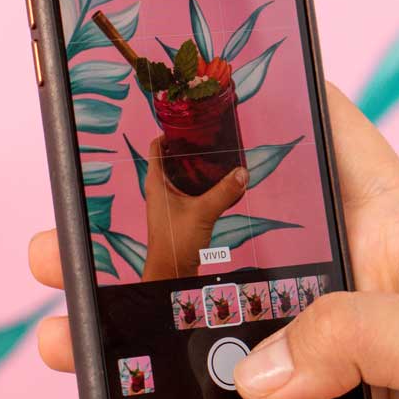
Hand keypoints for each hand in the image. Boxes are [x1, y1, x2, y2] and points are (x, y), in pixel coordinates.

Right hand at [29, 84, 398, 398]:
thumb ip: (368, 334)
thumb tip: (261, 369)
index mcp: (389, 242)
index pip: (324, 146)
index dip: (266, 106)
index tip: (188, 91)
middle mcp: (336, 298)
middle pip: (221, 248)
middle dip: (142, 240)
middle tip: (73, 239)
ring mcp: (305, 372)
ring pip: (198, 345)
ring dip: (133, 349)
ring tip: (71, 343)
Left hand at [143, 135, 247, 280]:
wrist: (171, 271)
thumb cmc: (177, 241)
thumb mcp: (203, 212)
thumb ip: (224, 191)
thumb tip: (242, 173)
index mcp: (156, 182)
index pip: (155, 148)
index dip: (169, 134)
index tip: (188, 126)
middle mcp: (159, 189)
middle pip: (171, 160)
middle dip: (188, 149)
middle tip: (209, 140)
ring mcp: (168, 202)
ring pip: (181, 176)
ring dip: (196, 168)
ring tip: (217, 157)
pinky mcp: (178, 214)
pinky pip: (189, 192)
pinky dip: (201, 185)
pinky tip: (219, 184)